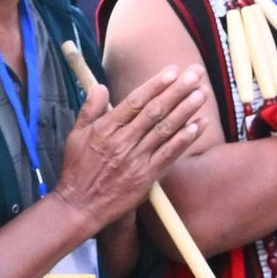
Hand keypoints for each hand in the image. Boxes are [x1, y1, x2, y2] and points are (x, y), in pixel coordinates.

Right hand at [50, 63, 211, 235]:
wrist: (80, 206)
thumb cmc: (77, 170)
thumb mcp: (75, 136)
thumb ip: (90, 110)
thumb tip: (101, 87)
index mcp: (105, 130)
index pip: (135, 101)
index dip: (156, 85)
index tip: (172, 71)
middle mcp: (122, 142)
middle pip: (155, 111)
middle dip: (177, 90)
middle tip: (195, 74)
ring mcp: (136, 160)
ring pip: (165, 130)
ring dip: (186, 110)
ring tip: (201, 94)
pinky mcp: (146, 177)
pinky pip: (169, 155)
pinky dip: (184, 140)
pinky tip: (198, 126)